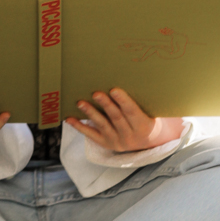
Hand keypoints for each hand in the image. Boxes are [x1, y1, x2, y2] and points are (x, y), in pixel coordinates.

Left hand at [65, 88, 182, 152]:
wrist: (148, 140)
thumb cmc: (147, 116)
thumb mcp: (149, 110)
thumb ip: (139, 100)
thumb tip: (124, 76)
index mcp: (144, 126)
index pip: (133, 112)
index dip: (123, 101)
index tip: (114, 89)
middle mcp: (130, 136)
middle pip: (116, 118)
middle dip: (106, 105)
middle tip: (95, 93)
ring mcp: (117, 142)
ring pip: (103, 126)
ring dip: (91, 113)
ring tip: (80, 102)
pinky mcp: (106, 144)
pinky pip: (91, 135)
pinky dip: (80, 127)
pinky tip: (70, 118)